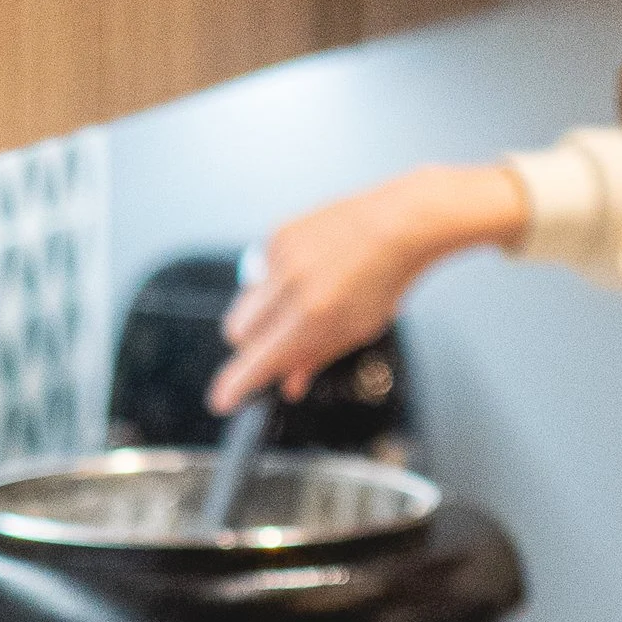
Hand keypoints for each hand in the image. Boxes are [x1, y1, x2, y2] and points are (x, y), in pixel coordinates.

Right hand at [209, 163, 526, 410]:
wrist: (398, 223)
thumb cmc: (385, 276)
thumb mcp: (357, 330)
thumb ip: (316, 358)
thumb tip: (290, 383)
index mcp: (312, 317)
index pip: (258, 361)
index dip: (236, 385)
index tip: (223, 399)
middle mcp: (291, 286)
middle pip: (237, 332)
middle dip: (251, 344)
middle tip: (278, 342)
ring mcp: (280, 257)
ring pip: (244, 301)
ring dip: (261, 312)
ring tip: (300, 301)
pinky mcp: (277, 234)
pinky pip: (257, 270)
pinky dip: (273, 280)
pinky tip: (305, 272)